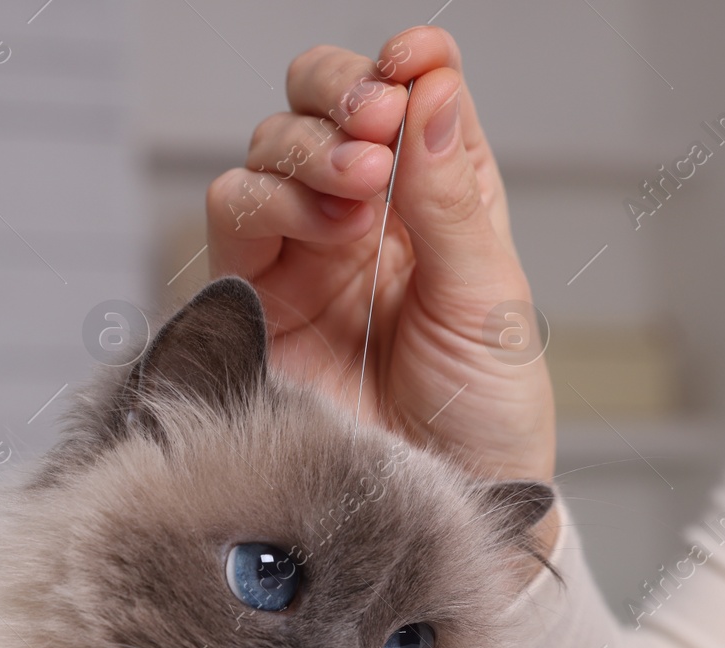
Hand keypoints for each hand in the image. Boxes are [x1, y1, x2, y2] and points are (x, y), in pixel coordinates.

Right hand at [205, 27, 555, 539]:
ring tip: (360, 187)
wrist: (441, 508)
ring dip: (310, 147)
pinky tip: (327, 227)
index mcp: (436, 203)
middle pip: (323, 104)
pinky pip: (235, 217)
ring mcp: (305, 255)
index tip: (415, 62)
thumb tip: (433, 86)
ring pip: (272, 150)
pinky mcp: (256, 299)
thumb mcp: (490, 300)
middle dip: (342, 90)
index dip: (407, 65)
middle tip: (376, 122)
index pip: (410, 98)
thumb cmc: (484, 416)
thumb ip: (452, 197)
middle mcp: (365, 219)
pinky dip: (272, 200)